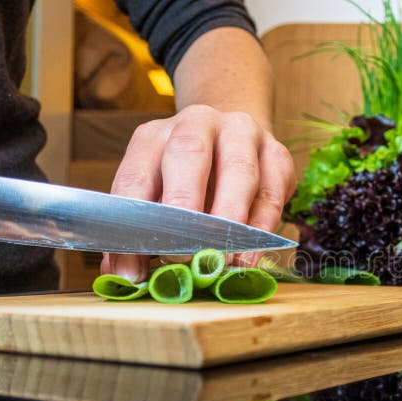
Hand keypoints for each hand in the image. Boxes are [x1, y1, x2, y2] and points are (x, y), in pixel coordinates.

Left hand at [100, 105, 295, 280]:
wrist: (234, 137)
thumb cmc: (189, 176)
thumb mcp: (158, 193)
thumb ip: (141, 232)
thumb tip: (124, 276)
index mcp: (155, 136)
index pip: (136, 177)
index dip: (133, 227)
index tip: (133, 272)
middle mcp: (197, 123)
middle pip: (189, 154)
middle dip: (184, 204)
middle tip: (184, 252)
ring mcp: (241, 133)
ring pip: (239, 171)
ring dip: (230, 219)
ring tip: (223, 259)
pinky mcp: (276, 153)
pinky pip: (271, 191)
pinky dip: (261, 227)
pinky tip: (250, 256)